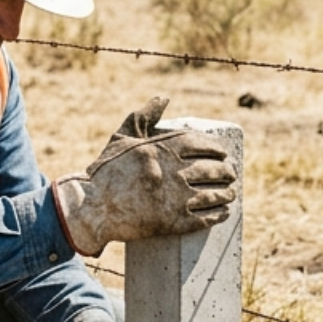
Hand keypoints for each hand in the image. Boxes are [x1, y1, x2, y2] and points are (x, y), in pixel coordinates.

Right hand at [54, 97, 236, 256]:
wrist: (91, 207)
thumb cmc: (106, 171)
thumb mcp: (122, 137)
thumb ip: (143, 115)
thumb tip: (163, 98)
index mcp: (163, 148)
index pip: (202, 145)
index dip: (217, 150)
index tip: (223, 154)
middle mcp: (173, 171)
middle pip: (212, 170)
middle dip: (227, 172)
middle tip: (230, 174)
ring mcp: (175, 198)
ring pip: (213, 194)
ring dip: (227, 193)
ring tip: (230, 193)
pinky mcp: (173, 222)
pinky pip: (206, 218)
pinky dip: (219, 214)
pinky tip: (224, 212)